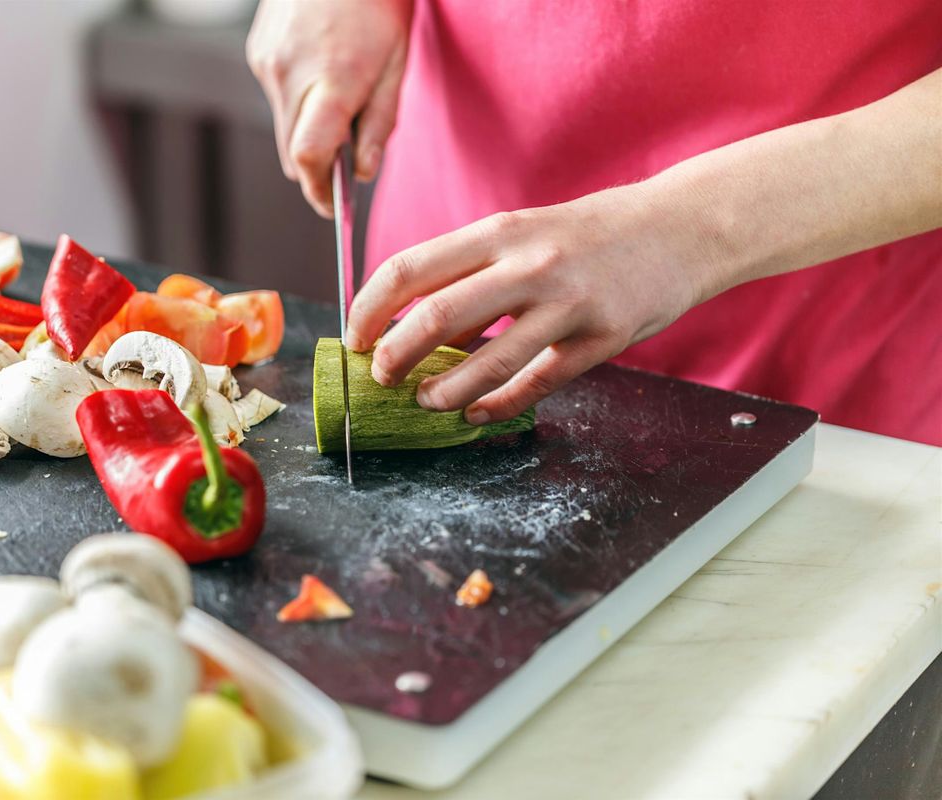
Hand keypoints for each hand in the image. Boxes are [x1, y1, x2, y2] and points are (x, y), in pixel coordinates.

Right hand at [246, 0, 411, 217]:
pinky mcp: (257, 53)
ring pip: (284, 126)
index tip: (332, 207)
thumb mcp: (397, 64)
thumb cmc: (378, 2)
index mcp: (332, 81)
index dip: (318, 192)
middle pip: (293, 153)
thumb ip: (379, 123)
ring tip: (340, 93)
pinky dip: (297, 99)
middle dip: (317, 166)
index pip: (309, 158)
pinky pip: (277, 96)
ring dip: (308, 128)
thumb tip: (362, 172)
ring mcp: (267, 63)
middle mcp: (290, 75)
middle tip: (346, 156)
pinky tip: (321, 68)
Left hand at [345, 185, 717, 423]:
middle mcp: (529, 262)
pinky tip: (475, 414)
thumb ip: (470, 272)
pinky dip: (496, 406)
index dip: (370, 309)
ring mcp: (568, 302)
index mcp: (499, 231)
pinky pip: (536, 384)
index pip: (409, 269)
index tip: (357, 337)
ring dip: (444, 391)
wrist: (680, 227)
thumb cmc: (588, 233)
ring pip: (488, 361)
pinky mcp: (601, 338)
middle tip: (381, 377)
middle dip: (396, 357)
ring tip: (425, 402)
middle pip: (438, 316)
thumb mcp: (523, 232)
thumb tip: (413, 328)